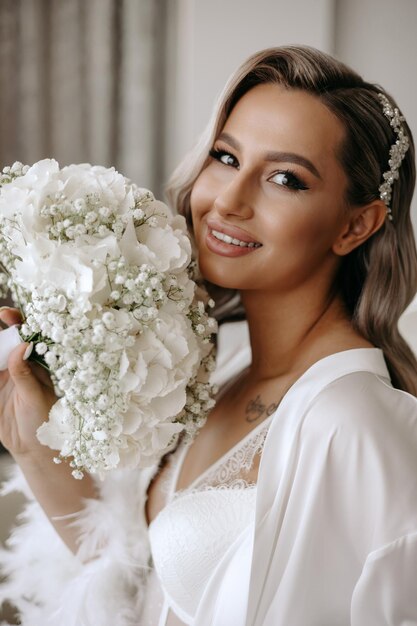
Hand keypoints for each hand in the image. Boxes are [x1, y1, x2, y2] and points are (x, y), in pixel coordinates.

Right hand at [0, 307, 56, 456]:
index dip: (18, 321)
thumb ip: (26, 373)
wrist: (34, 448)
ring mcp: (3, 375)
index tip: (7, 313)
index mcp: (38, 362)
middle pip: (4, 340)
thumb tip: (22, 346)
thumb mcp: (36, 396)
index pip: (28, 334)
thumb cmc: (46, 420)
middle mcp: (19, 364)